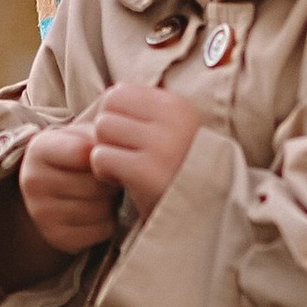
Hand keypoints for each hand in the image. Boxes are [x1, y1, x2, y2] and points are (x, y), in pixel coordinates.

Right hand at [12, 119, 121, 259]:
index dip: (105, 156)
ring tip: (103, 193)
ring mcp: (41, 213)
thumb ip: (100, 136)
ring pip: (99, 211)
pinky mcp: (56, 238)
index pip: (83, 153)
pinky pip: (99, 231)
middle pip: (95, 186)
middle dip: (110, 181)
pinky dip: (107, 223)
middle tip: (107, 177)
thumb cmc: (78, 155)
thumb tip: (118, 153)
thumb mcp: (84, 135)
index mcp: (39, 148)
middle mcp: (32, 181)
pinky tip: (98, 211)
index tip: (106, 155)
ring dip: (110, 203)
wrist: (56, 187)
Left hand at [87, 84, 202, 217]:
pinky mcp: (146, 173)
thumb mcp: (173, 132)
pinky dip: (104, 173)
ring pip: (101, 130)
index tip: (129, 139)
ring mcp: (161, 146)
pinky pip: (101, 157)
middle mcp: (173, 121)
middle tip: (125, 156)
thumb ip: (145, 112)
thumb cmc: (179, 171)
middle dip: (108, 134)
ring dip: (105, 153)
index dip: (115, 116)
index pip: (120, 92)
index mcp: (178, 106)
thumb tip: (107, 95)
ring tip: (125, 169)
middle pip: (107, 110)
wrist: (205, 214)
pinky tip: (123, 182)